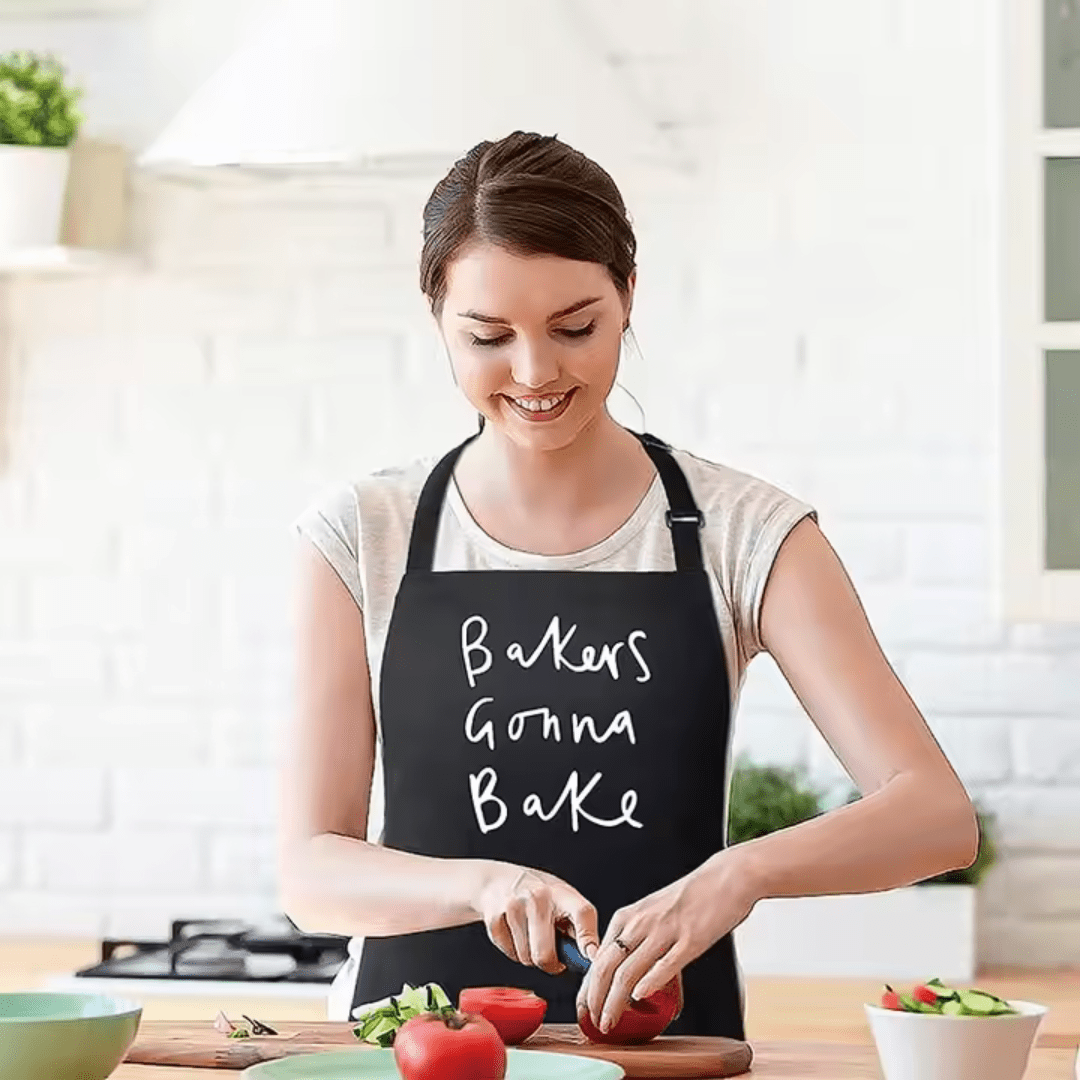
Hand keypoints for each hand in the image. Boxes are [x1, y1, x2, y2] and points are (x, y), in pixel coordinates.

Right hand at [475, 862, 600, 974]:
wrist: (497, 881)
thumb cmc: (538, 895)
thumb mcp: (563, 899)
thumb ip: (578, 926)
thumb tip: (591, 958)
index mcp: (561, 893)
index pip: (582, 913)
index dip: (588, 938)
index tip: (592, 956)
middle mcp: (537, 898)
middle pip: (545, 954)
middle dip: (551, 964)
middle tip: (554, 956)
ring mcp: (514, 907)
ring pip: (527, 959)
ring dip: (532, 957)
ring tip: (532, 937)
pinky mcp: (494, 919)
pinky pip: (510, 954)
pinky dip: (515, 952)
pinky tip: (517, 934)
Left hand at [577, 851, 757, 1033]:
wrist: (726, 878)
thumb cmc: (691, 896)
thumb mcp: (653, 912)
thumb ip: (637, 938)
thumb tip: (628, 974)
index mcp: (629, 916)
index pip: (598, 957)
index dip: (588, 987)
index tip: (585, 1007)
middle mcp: (641, 923)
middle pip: (606, 967)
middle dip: (595, 999)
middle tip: (593, 1021)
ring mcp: (665, 931)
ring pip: (628, 972)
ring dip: (614, 1002)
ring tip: (610, 1022)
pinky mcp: (691, 940)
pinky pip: (665, 965)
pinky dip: (649, 983)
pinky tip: (640, 998)